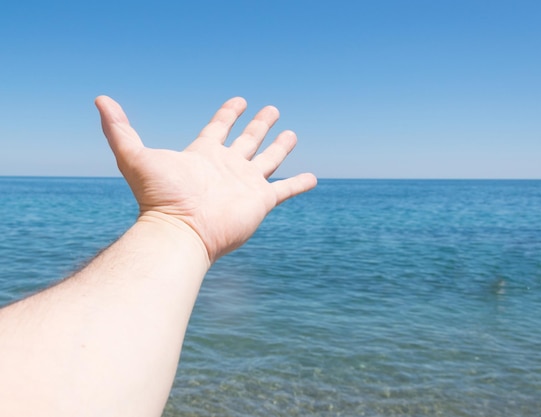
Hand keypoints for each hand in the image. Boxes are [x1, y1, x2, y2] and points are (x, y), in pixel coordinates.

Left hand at [95, 96, 316, 262]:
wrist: (179, 233)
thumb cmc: (157, 198)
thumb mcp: (134, 157)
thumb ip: (119, 129)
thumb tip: (100, 99)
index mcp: (204, 155)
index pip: (219, 127)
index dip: (229, 113)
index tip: (240, 100)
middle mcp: (226, 167)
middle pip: (247, 140)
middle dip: (259, 125)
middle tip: (271, 110)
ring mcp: (244, 184)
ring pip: (268, 160)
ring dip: (280, 147)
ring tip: (292, 133)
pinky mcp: (260, 202)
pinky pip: (284, 190)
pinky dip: (298, 183)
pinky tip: (312, 177)